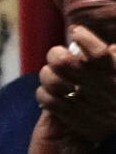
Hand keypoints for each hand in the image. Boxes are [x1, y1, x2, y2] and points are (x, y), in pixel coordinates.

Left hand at [37, 24, 115, 144]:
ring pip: (54, 80)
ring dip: (48, 75)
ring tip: (52, 76)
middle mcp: (105, 92)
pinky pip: (48, 101)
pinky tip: (49, 95)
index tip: (76, 31)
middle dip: (57, 55)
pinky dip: (44, 94)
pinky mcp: (74, 122)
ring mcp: (89, 108)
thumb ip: (114, 62)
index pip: (100, 55)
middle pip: (67, 63)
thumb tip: (97, 40)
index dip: (85, 40)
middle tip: (58, 56)